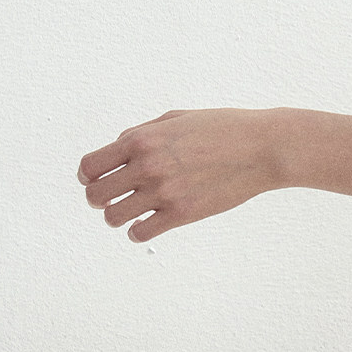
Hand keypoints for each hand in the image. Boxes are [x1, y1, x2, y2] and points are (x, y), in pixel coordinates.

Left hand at [77, 107, 281, 243]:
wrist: (263, 147)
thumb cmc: (225, 128)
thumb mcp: (179, 117)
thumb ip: (144, 132)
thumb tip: (118, 149)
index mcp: (143, 139)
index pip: (90, 166)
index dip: (88, 176)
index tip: (95, 180)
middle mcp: (148, 166)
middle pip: (95, 195)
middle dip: (99, 197)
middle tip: (113, 197)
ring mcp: (164, 192)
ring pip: (113, 217)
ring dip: (119, 215)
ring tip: (134, 210)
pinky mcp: (182, 214)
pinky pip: (140, 233)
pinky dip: (139, 231)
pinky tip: (150, 222)